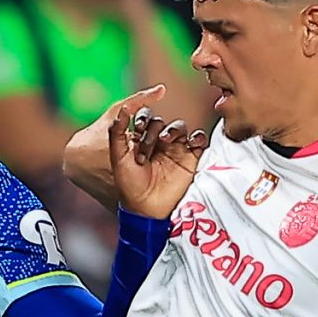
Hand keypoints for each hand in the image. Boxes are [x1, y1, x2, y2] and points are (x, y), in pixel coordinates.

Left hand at [107, 88, 209, 219]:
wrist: (146, 208)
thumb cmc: (130, 185)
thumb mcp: (118, 156)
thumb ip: (118, 132)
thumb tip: (124, 108)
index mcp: (141, 140)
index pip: (145, 118)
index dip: (142, 119)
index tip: (138, 128)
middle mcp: (159, 143)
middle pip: (161, 122)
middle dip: (153, 130)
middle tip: (147, 149)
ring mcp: (175, 149)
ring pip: (180, 128)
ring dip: (173, 129)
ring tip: (165, 140)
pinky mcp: (190, 158)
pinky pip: (199, 140)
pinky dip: (198, 137)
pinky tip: (189, 143)